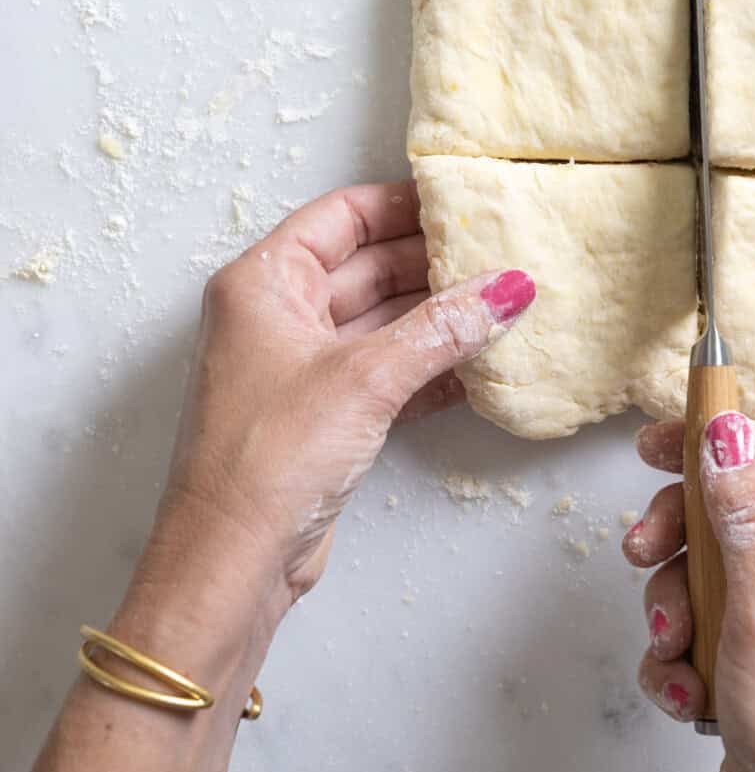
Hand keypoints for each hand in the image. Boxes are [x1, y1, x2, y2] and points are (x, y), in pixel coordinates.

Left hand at [18, 181, 534, 771]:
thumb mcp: (366, 378)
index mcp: (264, 282)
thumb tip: (508, 288)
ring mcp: (299, 367)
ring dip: (438, 320)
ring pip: (381, 322)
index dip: (403, 206)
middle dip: (433, 266)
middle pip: (366, 267)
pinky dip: (429, 367)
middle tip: (500, 257)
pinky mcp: (323, 416)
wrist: (230, 566)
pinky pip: (385, 372)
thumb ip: (442, 328)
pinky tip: (480, 366)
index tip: (463, 204)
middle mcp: (276, 315)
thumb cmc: (270, 457)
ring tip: (504, 307)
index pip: (342, 216)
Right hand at [623, 412, 754, 771]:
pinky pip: (698, 631)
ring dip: (672, 608)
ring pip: (704, 574)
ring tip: (674, 647)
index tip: (657, 444)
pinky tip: (685, 690)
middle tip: (642, 550)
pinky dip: (679, 657)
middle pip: (729, 512)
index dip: (717, 440)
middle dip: (677, 536)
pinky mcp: (754, 664)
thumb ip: (746, 516)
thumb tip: (729, 434)